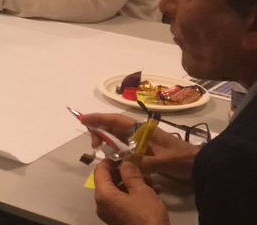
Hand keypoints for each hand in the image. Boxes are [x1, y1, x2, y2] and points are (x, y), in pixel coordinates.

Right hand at [78, 113, 198, 182]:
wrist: (199, 164)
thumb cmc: (180, 159)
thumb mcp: (161, 162)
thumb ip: (140, 162)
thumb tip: (122, 163)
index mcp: (143, 130)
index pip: (116, 121)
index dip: (99, 119)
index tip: (83, 119)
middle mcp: (140, 132)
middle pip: (114, 126)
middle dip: (99, 130)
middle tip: (93, 144)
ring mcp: (142, 139)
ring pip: (117, 135)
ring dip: (106, 139)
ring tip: (98, 148)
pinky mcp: (144, 148)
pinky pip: (124, 144)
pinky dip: (114, 147)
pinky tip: (110, 154)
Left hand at [93, 161, 170, 224]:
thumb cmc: (146, 214)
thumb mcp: (141, 191)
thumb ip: (131, 174)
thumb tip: (124, 162)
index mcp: (103, 195)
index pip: (100, 171)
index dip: (110, 160)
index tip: (123, 155)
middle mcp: (102, 204)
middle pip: (109, 181)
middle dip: (126, 173)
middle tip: (142, 168)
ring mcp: (110, 212)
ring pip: (119, 191)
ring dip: (134, 184)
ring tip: (152, 181)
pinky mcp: (119, 218)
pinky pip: (123, 201)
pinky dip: (135, 195)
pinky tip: (154, 191)